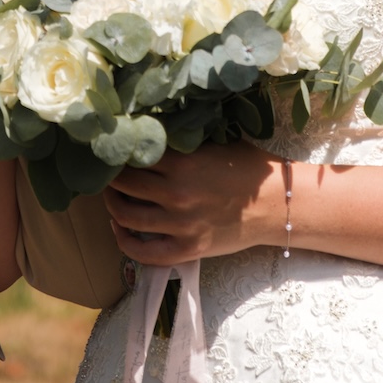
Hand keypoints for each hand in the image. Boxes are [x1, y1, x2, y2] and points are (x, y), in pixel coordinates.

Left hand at [104, 143, 282, 265]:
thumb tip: (146, 129)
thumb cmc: (248, 167)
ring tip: (111, 194)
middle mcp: (176, 194)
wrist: (277, 204)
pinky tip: (119, 228)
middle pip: (123, 183)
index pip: (133, 154)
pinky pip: (143, 253)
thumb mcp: (213, 144)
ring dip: (111, 203)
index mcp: (182, 162)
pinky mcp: (188, 249)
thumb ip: (180, 142)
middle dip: (108, 174)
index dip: (118, 149)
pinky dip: (123, 241)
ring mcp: (181, 225)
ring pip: (126, 215)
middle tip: (106, 169)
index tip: (111, 146)